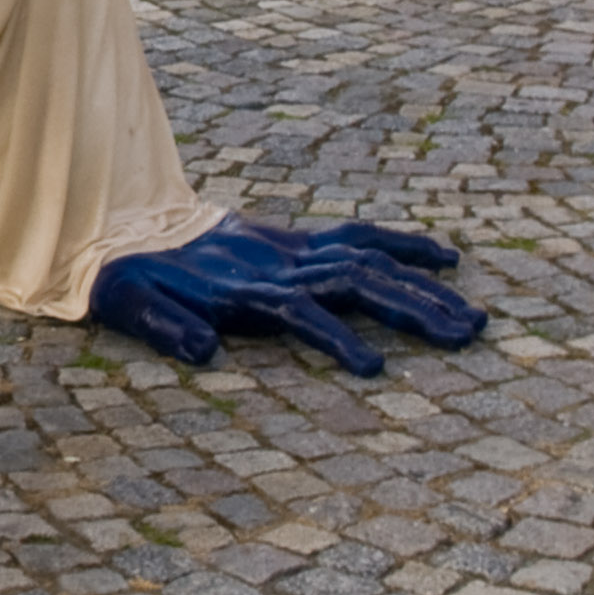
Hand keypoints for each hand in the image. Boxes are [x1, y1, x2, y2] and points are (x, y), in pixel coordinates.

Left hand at [89, 217, 485, 374]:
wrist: (120, 226)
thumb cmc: (128, 279)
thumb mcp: (133, 305)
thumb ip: (166, 326)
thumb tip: (202, 351)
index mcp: (240, 287)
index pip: (299, 311)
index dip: (335, 338)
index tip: (375, 369)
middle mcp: (275, 264)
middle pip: (354, 281)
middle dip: (411, 307)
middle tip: (466, 335)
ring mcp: (290, 250)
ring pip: (368, 261)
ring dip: (422, 286)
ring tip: (473, 315)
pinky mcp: (296, 243)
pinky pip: (358, 238)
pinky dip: (402, 246)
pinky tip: (445, 259)